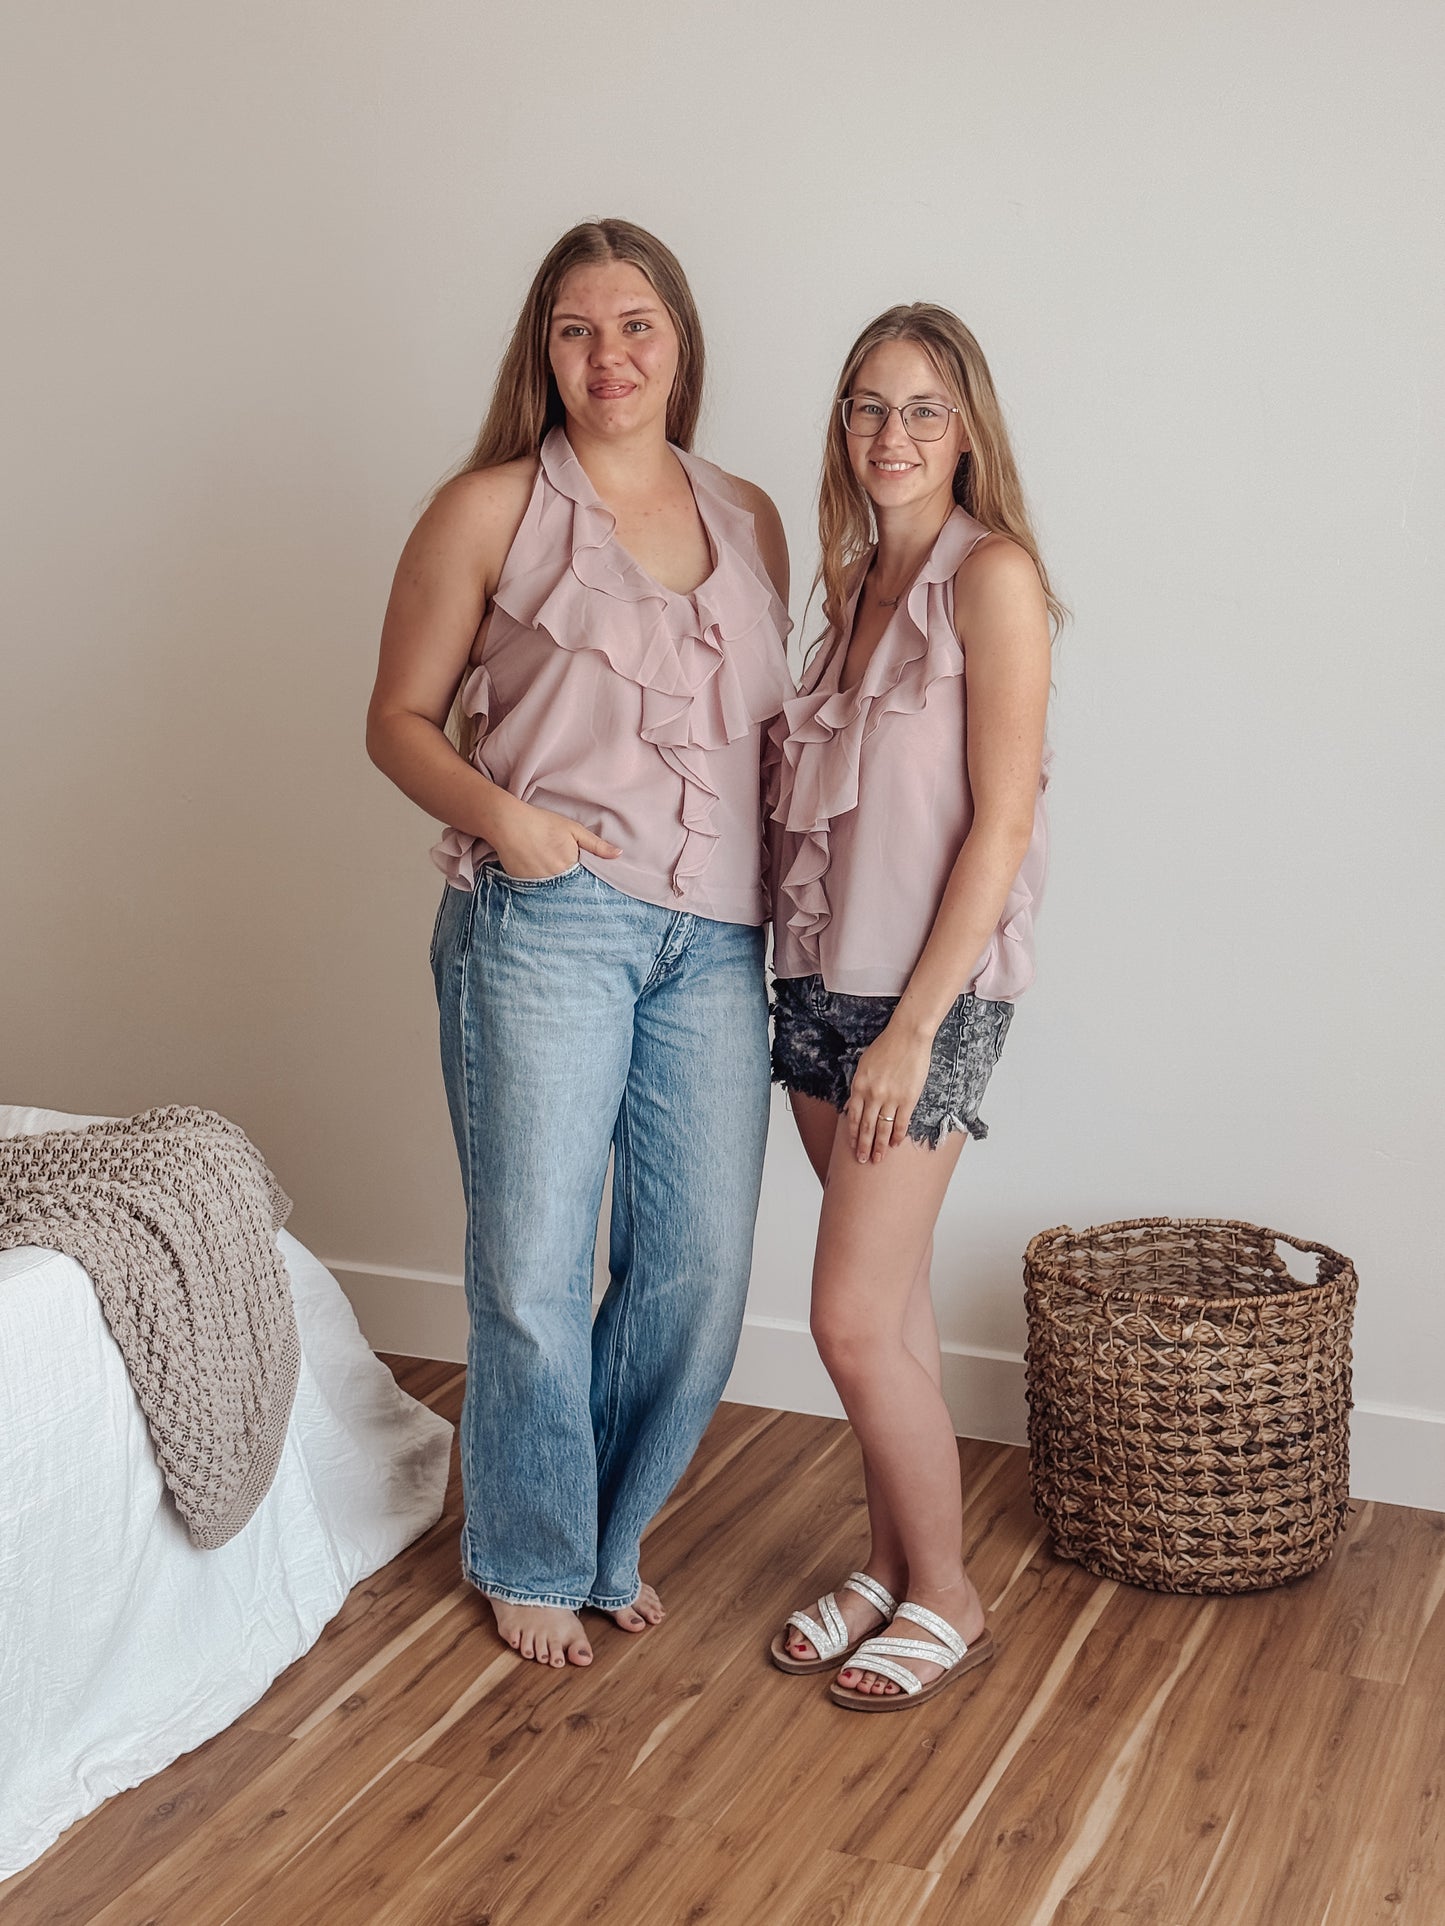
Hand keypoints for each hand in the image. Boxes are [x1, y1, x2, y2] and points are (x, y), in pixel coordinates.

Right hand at [491, 800, 620, 879]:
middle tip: (575, 886)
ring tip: (557, 884)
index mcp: (571, 865)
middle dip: (575, 890)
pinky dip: (542, 890)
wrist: (508, 823)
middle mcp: (556, 879)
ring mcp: (538, 884)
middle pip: (571, 890)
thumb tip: (619, 854)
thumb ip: (596, 844)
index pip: (586, 883)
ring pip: (554, 893)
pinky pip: (538, 892)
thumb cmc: (542, 823)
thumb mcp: (573, 829)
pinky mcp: (524, 885)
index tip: (593, 886)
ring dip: (559, 891)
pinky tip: (542, 880)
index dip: (589, 883)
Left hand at [845, 1019, 933, 1164]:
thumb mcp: (864, 1065)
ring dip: (880, 1146)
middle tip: (862, 1160)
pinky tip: (896, 1144)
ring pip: (883, 1129)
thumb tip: (851, 1106)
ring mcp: (890, 1098)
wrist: (907, 1036)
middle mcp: (872, 1094)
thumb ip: (857, 1087)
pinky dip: (898, 1136)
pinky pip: (901, 1122)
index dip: (852, 1134)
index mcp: (859, 1086)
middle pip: (866, 1127)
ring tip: (878, 1158)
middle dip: (863, 1146)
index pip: (852, 1117)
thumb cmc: (886, 1047)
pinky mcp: (908, 1098)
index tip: (852, 1146)